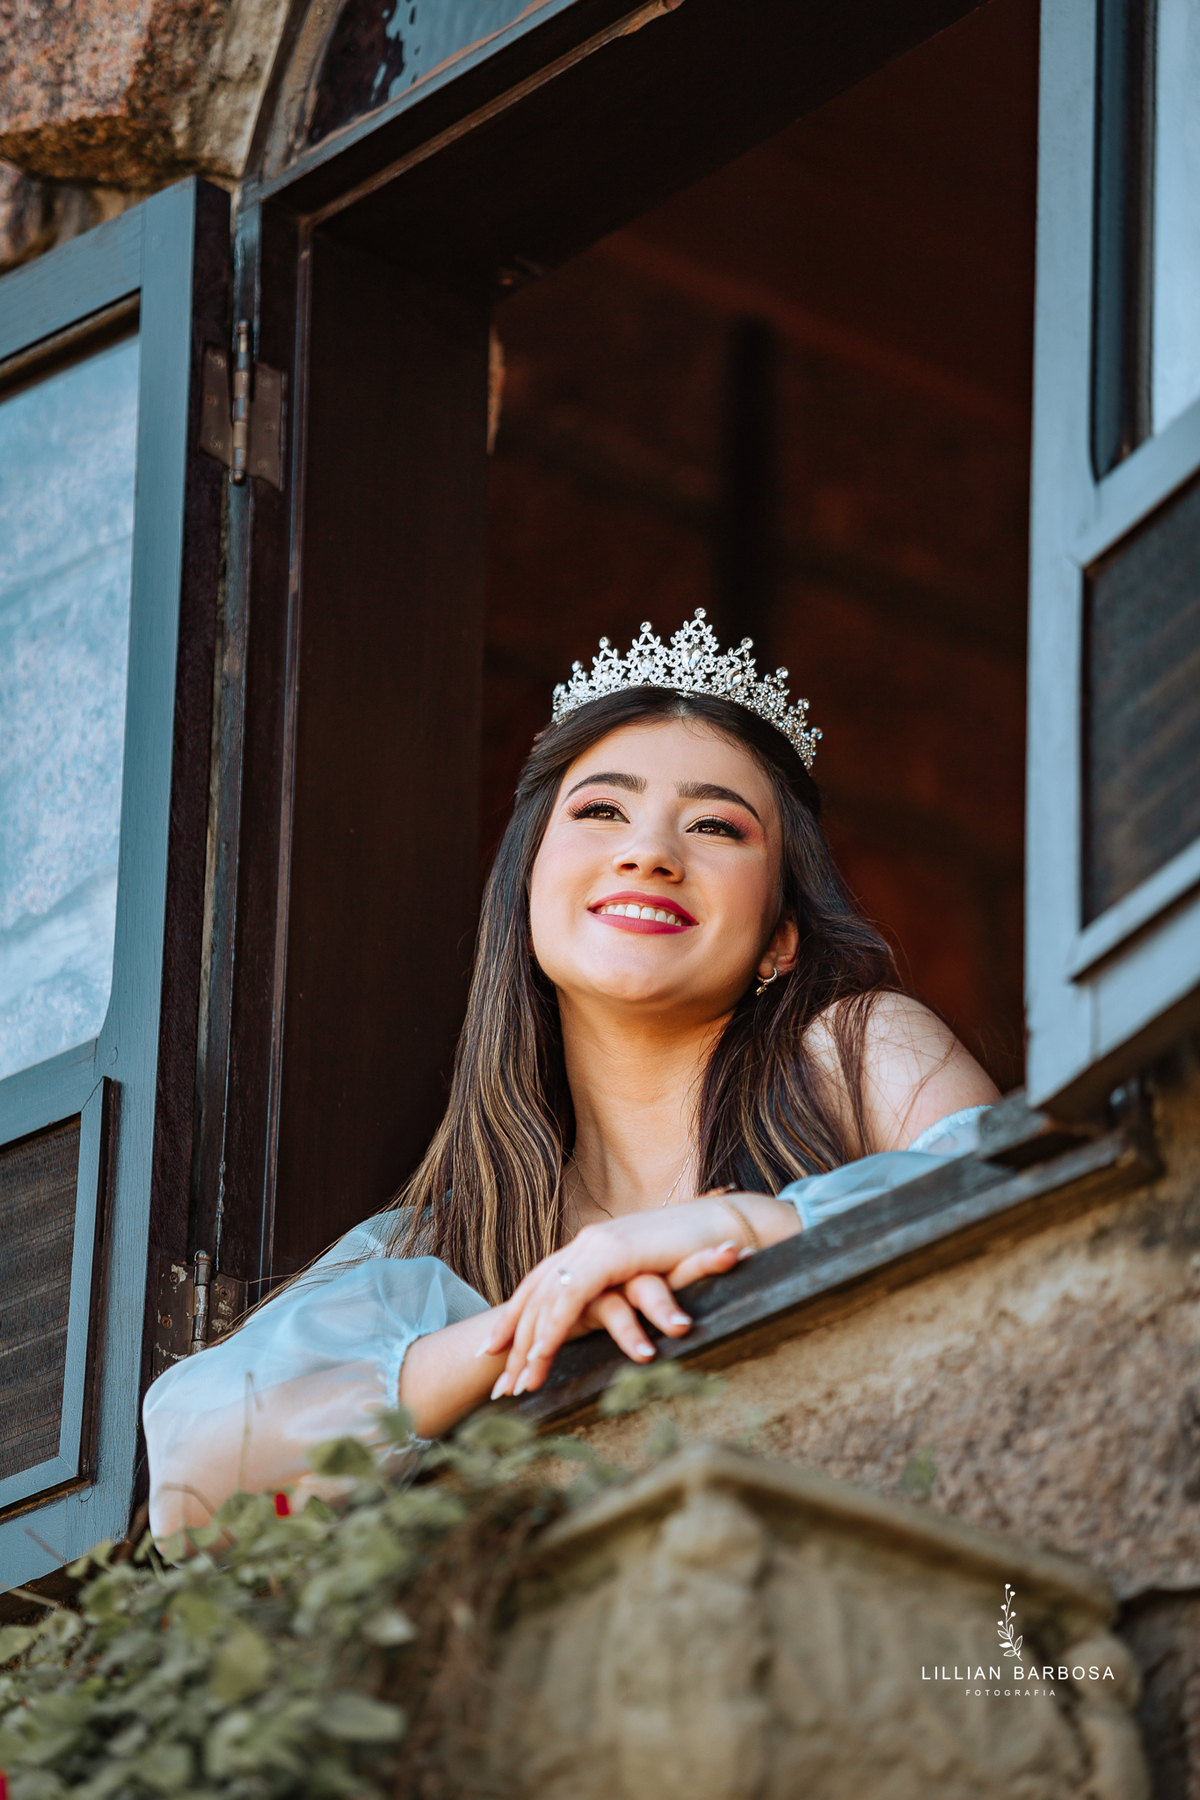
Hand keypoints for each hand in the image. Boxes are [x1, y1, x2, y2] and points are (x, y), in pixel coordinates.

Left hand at [477, 1190, 799, 1397]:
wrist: (724, 1227)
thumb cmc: (693, 1256)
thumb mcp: (646, 1277)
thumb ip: (622, 1290)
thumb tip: (612, 1312)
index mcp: (590, 1247)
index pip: (540, 1286)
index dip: (516, 1319)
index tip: (494, 1353)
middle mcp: (585, 1243)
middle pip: (536, 1297)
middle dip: (515, 1344)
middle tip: (499, 1387)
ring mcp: (596, 1245)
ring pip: (547, 1301)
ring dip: (530, 1346)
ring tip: (519, 1385)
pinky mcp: (612, 1254)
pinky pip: (571, 1298)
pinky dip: (553, 1330)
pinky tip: (542, 1357)